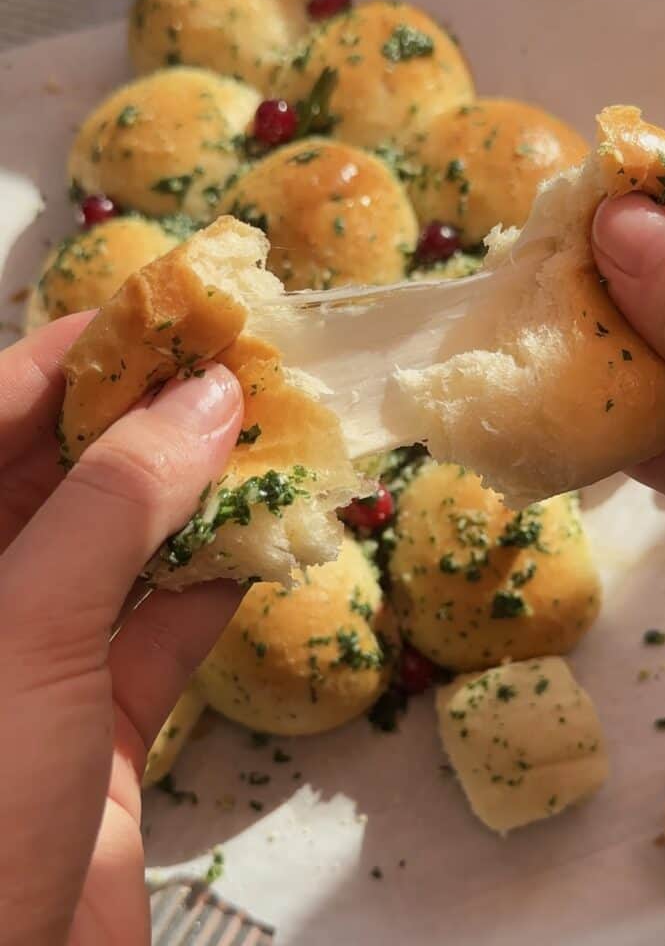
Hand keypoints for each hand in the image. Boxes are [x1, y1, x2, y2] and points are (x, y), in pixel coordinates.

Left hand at [0, 314, 243, 945]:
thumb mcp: (23, 632)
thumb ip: (112, 507)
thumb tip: (205, 400)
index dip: (80, 351)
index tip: (172, 313)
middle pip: (68, 468)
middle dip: (157, 416)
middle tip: (246, 370)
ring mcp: (34, 653)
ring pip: (126, 543)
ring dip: (201, 497)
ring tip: (276, 440)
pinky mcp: (98, 714)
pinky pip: (164, 623)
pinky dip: (217, 582)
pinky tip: (267, 542)